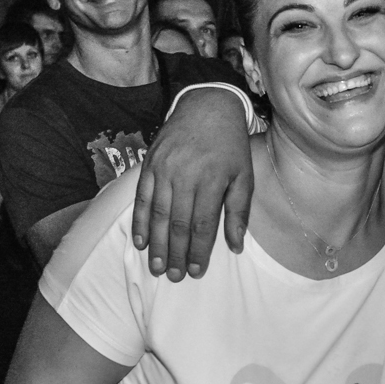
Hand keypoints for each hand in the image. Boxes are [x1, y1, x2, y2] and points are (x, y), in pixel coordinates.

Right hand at [132, 88, 253, 281]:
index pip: (203, 224)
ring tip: (157, 268)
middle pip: (179, 224)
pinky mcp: (150, 165)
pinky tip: (140, 241)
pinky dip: (140, 221)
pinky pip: (143, 198)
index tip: (196, 272)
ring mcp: (164, 170)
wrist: (206, 106)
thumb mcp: (244, 175)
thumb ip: (239, 211)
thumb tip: (235, 246)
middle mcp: (186, 176)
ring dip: (157, 244)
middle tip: (174, 277)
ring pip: (159, 215)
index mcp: (212, 180)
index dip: (198, 251)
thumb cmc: (230, 145)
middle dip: (176, 254)